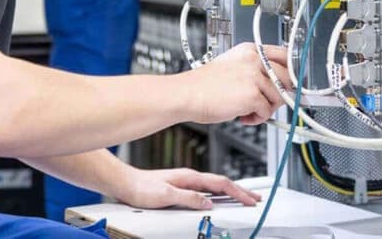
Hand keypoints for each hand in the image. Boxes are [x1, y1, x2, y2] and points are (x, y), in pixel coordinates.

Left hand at [116, 167, 260, 209]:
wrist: (126, 183)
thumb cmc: (141, 188)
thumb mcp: (166, 196)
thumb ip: (188, 198)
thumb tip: (208, 204)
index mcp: (189, 178)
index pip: (220, 184)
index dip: (238, 192)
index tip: (251, 200)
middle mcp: (190, 177)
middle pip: (221, 183)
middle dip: (240, 191)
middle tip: (255, 199)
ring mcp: (186, 181)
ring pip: (215, 186)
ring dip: (231, 192)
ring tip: (243, 198)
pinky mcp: (181, 186)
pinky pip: (206, 190)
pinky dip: (218, 194)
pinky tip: (219, 199)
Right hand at [180, 43, 291, 125]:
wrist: (186, 94)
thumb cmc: (203, 85)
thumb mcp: (232, 66)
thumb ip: (254, 70)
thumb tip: (275, 83)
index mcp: (250, 50)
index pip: (284, 54)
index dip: (292, 70)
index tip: (293, 81)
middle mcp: (254, 60)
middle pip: (287, 77)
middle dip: (281, 93)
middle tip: (267, 102)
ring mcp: (254, 76)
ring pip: (279, 97)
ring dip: (266, 108)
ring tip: (249, 110)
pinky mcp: (253, 94)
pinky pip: (267, 111)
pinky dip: (257, 118)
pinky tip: (243, 116)